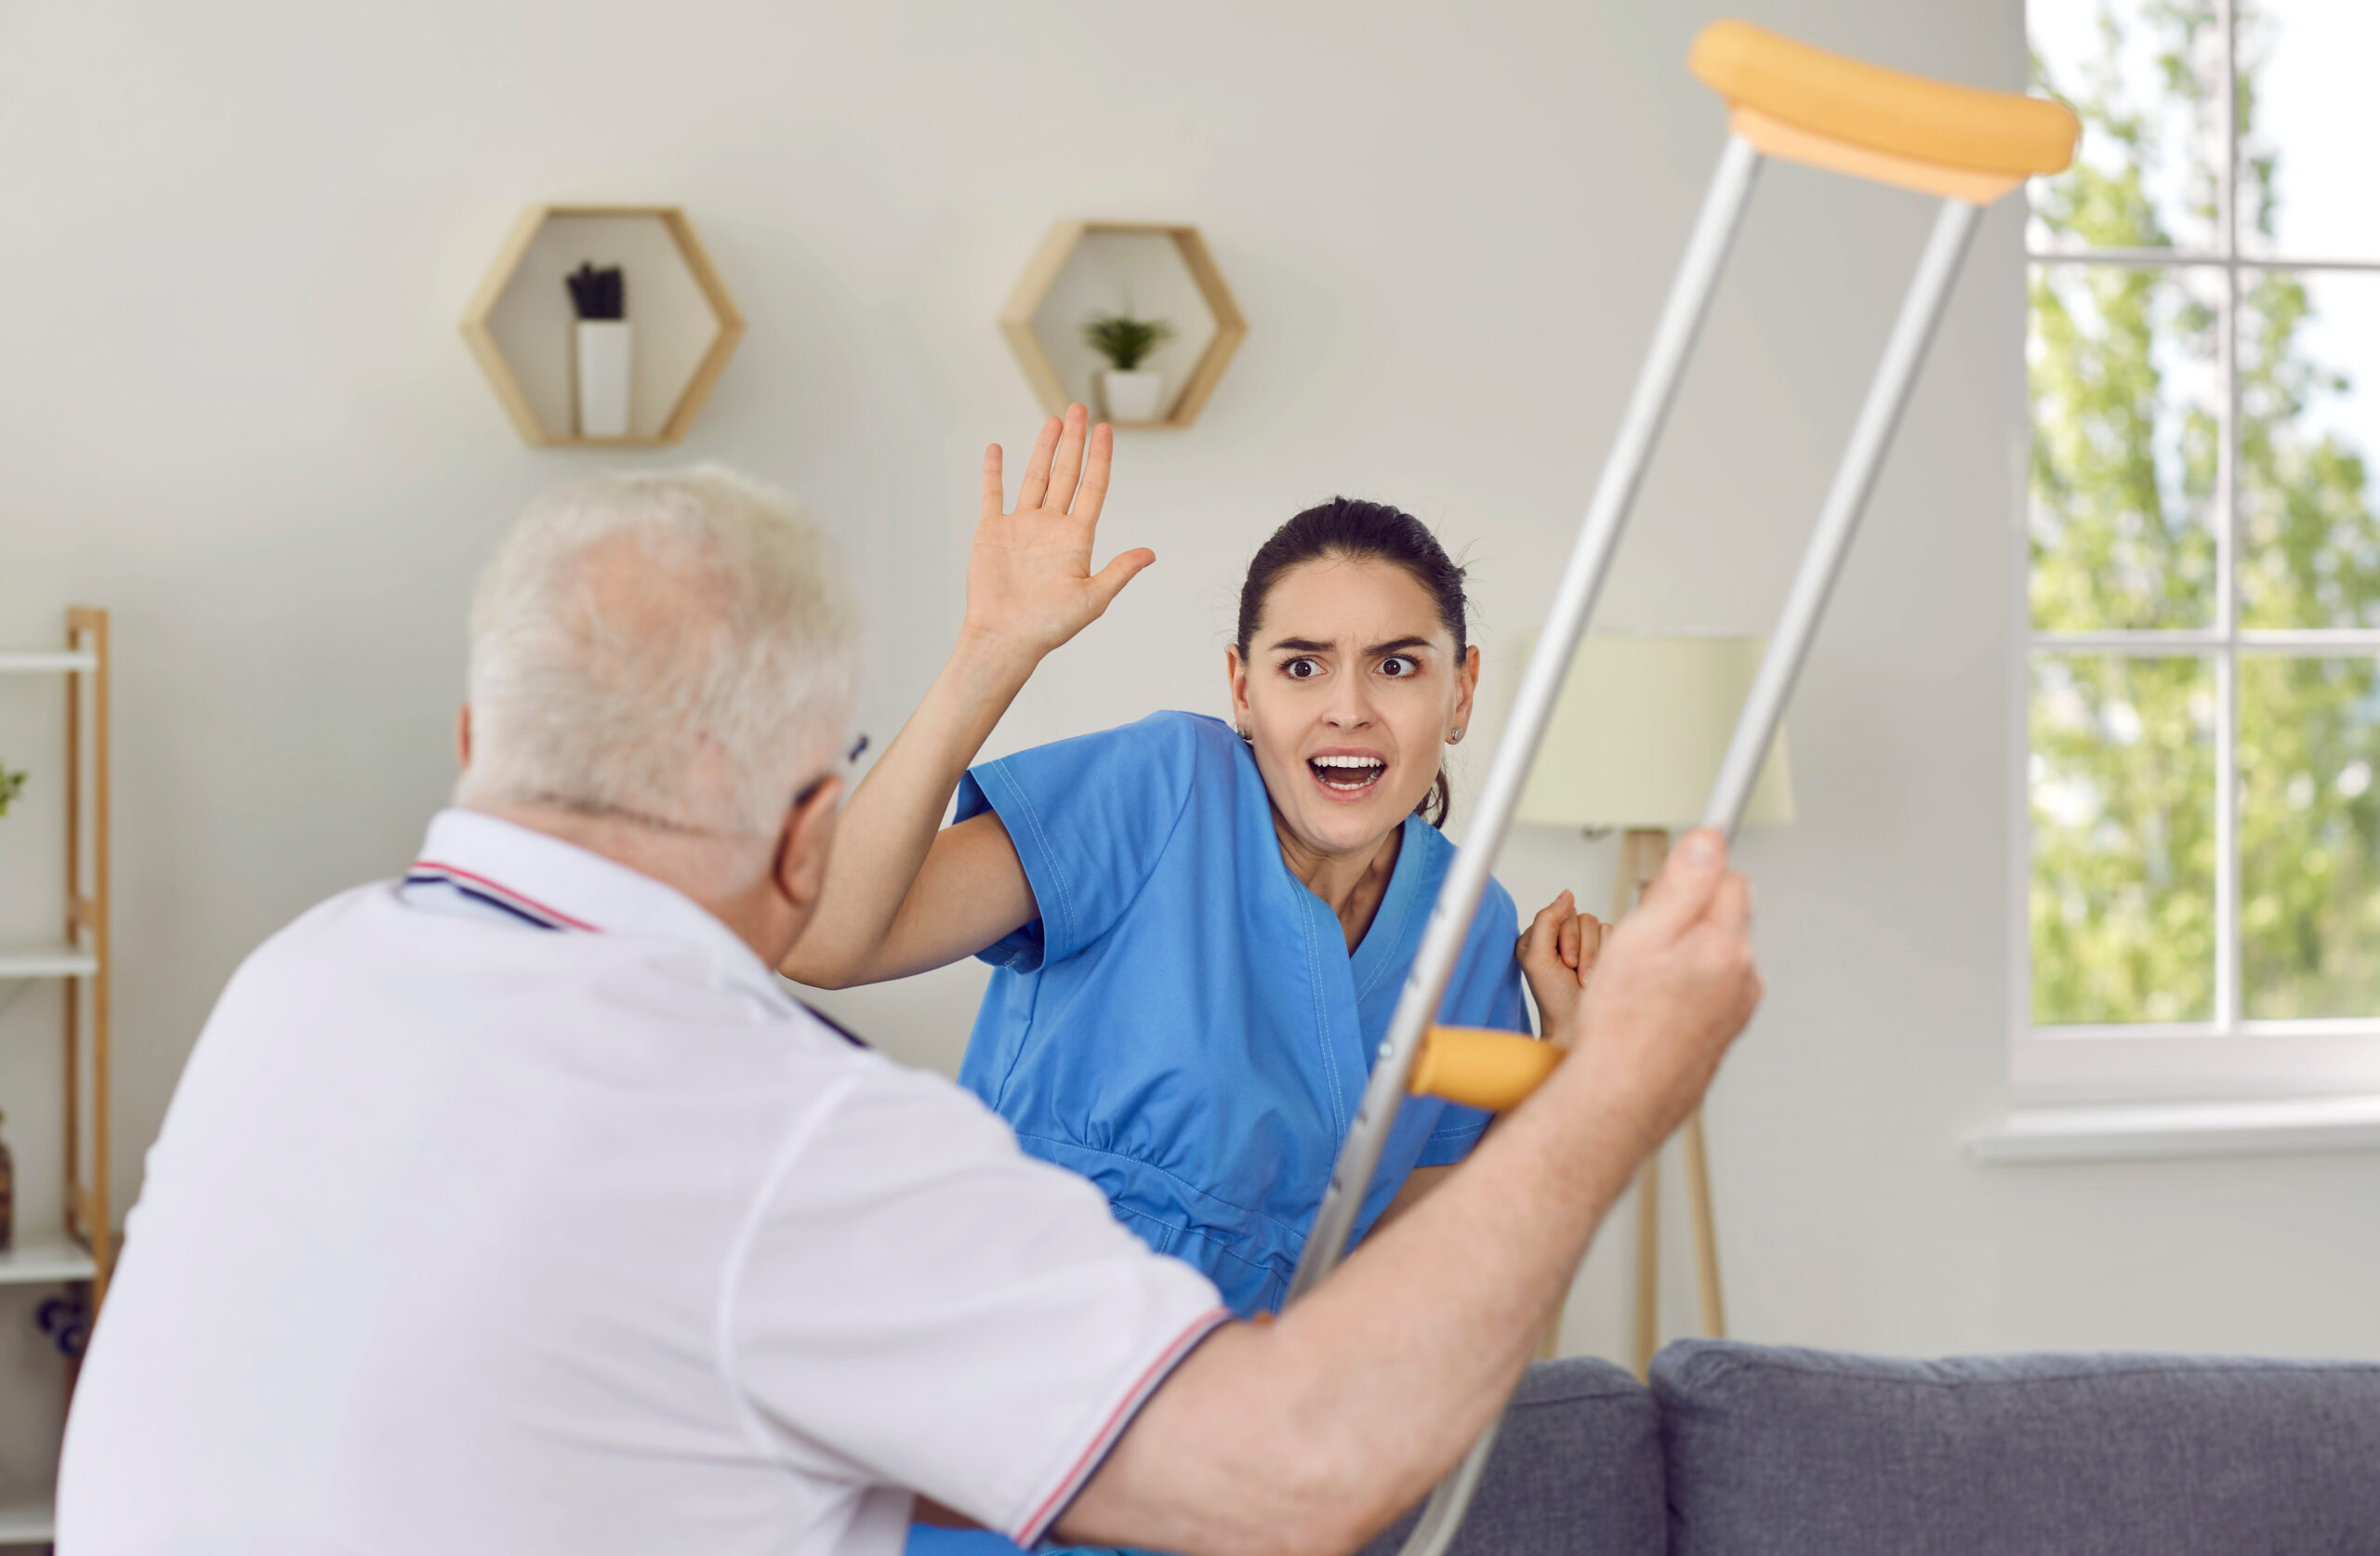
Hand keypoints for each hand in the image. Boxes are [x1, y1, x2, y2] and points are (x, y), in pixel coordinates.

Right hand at [964, 405, 1154, 666]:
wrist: (1005, 638)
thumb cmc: (1049, 627)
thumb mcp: (1092, 599)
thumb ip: (1118, 572)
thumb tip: (1150, 553)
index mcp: (1077, 539)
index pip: (1093, 488)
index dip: (1100, 458)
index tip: (1105, 429)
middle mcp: (1051, 527)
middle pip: (1066, 474)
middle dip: (1073, 442)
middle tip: (1079, 408)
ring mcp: (1021, 526)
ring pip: (1035, 478)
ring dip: (1043, 449)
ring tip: (1053, 421)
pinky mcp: (992, 532)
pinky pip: (993, 495)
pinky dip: (993, 472)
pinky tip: (996, 449)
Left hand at [1517, 890, 1602, 1045]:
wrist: (1579, 1024)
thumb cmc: (1554, 997)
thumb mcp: (1538, 958)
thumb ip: (1546, 921)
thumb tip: (1567, 893)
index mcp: (1539, 936)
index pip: (1559, 912)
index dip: (1566, 936)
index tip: (1563, 962)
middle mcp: (1561, 936)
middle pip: (1581, 918)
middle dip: (1582, 948)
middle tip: (1575, 973)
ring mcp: (1585, 942)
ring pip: (1598, 926)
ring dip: (1595, 955)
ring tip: (1587, 979)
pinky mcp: (1606, 949)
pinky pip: (1614, 935)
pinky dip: (1608, 956)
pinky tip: (1601, 974)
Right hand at [1555, 830, 1760, 1153]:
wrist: (1621, 1099)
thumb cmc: (1622, 1027)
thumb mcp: (1640, 937)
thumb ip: (1682, 883)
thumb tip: (1710, 840)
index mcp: (1725, 945)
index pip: (1729, 877)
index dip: (1689, 878)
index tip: (1662, 894)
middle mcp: (1743, 975)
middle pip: (1723, 914)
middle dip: (1686, 916)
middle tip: (1642, 945)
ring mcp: (1738, 1006)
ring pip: (1716, 952)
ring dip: (1686, 953)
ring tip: (1643, 982)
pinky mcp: (1726, 1029)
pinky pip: (1711, 987)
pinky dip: (1687, 987)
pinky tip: (1654, 1006)